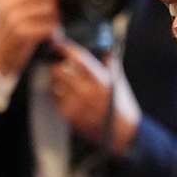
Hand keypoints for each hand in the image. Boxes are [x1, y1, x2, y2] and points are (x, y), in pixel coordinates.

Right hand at [0, 0, 57, 76]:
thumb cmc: (6, 30)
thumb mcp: (6, 7)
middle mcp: (5, 3)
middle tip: (55, 9)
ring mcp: (12, 18)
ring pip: (49, 8)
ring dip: (56, 17)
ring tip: (53, 24)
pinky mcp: (21, 34)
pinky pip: (48, 26)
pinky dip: (54, 31)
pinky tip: (52, 35)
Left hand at [48, 40, 139, 154]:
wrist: (121, 133)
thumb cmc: (121, 105)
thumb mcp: (119, 81)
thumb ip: (111, 64)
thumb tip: (107, 49)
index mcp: (100, 79)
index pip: (78, 58)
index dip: (66, 48)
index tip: (58, 43)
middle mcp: (86, 91)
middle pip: (60, 71)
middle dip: (56, 64)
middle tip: (57, 62)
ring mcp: (76, 104)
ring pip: (55, 84)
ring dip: (55, 79)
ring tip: (61, 78)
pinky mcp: (69, 116)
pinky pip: (56, 99)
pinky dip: (57, 93)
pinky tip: (64, 93)